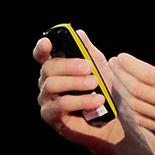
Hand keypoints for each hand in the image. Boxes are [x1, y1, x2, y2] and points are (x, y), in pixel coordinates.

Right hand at [34, 28, 137, 154]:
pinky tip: (97, 100)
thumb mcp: (100, 68)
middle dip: (68, 65)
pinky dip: (80, 101)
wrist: (113, 121)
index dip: (41, 48)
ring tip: (95, 84)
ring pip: (52, 85)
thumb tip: (79, 34)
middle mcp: (46, 82)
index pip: (42, 55)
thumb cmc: (104, 91)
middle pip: (48, 68)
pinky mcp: (51, 116)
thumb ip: (88, 51)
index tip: (47, 42)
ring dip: (75, 82)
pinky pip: (61, 104)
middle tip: (88, 68)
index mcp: (56, 68)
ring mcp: (46, 100)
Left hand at [111, 17, 154, 154]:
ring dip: (122, 92)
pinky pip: (145, 122)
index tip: (121, 56)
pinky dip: (133, 111)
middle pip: (136, 89)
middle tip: (111, 65)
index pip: (147, 74)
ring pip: (137, 107)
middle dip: (119, 75)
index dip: (129, 64)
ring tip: (115, 80)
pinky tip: (130, 102)